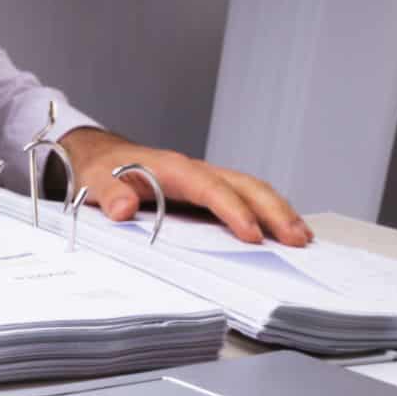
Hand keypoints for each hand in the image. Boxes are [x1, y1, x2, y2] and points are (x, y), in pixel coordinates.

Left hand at [59, 127, 311, 247]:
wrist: (100, 157)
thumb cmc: (101, 170)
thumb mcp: (95, 181)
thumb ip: (109, 195)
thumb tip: (123, 210)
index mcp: (173, 169)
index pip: (212, 189)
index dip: (234, 211)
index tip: (252, 235)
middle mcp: (196, 171)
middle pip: (245, 185)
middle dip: (274, 210)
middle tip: (297, 238)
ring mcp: (205, 180)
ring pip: (251, 190)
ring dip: (278, 212)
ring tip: (301, 237)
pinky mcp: (206, 193)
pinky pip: (242, 198)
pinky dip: (265, 213)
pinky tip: (279, 232)